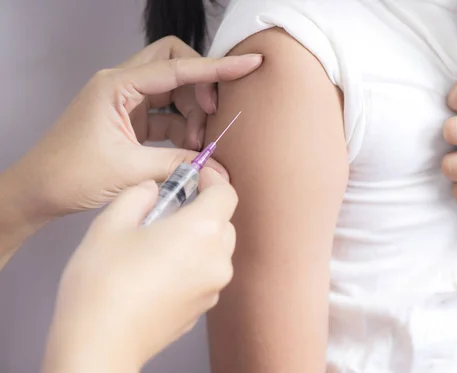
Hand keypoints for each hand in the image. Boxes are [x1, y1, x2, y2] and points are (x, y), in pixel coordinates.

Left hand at [8, 36, 260, 220]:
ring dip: (193, 113)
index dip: (216, 67)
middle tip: (214, 115)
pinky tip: (189, 150)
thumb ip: (179, 163)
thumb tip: (217, 167)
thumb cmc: (71, 174)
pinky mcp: (131, 119)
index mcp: (117, 85)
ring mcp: (127, 101)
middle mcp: (123, 85)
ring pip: (174, 90)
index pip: (177, 67)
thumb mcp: (130, 169)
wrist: (39, 190)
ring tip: (198, 145)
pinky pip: (167, 114)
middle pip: (175, 63)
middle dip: (200, 85)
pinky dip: (182, 129)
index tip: (248, 64)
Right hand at [43, 168, 236, 372]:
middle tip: (168, 210)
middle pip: (223, 222)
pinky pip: (206, 274)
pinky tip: (159, 271)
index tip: (195, 176)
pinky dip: (192, 264)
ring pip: (216, 250)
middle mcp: (217, 259)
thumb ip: (137, 196)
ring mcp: (213, 287)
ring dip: (197, 239)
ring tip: (158, 243)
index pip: (226, 193)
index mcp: (202, 231)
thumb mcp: (111, 224)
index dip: (212, 180)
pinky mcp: (203, 308)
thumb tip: (151, 189)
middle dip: (202, 210)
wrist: (100, 342)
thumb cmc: (103, 284)